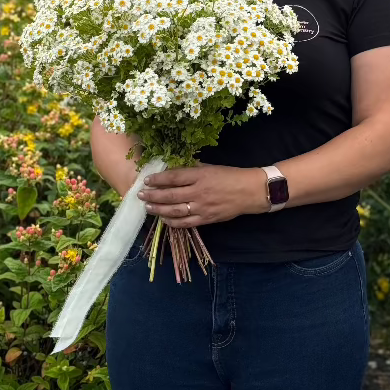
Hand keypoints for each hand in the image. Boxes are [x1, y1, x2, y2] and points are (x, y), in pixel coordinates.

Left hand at [137, 164, 268, 227]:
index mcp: (199, 175)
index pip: (173, 178)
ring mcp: (201, 208)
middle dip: (152, 196)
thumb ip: (193, 169)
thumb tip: (175, 169)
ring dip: (158, 210)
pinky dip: (172, 222)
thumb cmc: (230, 175)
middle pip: (170, 195)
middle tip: (140, 195)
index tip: (146, 180)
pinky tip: (164, 219)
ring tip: (148, 208)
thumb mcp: (211, 167)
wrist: (249, 192)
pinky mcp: (205, 219)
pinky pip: (185, 223)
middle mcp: (198, 192)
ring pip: (174, 211)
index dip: (158, 179)